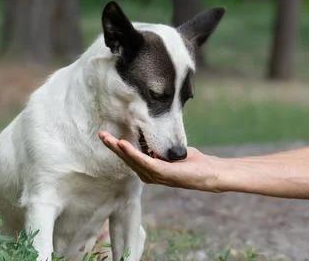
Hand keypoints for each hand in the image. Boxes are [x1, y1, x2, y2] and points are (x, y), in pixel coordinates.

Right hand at [98, 131, 220, 190]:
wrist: (208, 172)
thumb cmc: (192, 162)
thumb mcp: (171, 153)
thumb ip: (159, 149)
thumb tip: (151, 140)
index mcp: (149, 170)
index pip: (129, 157)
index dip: (117, 146)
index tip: (107, 135)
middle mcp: (148, 175)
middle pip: (126, 159)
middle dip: (112, 146)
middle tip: (100, 134)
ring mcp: (153, 175)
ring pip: (131, 159)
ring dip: (118, 148)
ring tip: (107, 138)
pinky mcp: (160, 172)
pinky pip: (142, 161)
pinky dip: (131, 152)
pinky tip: (122, 144)